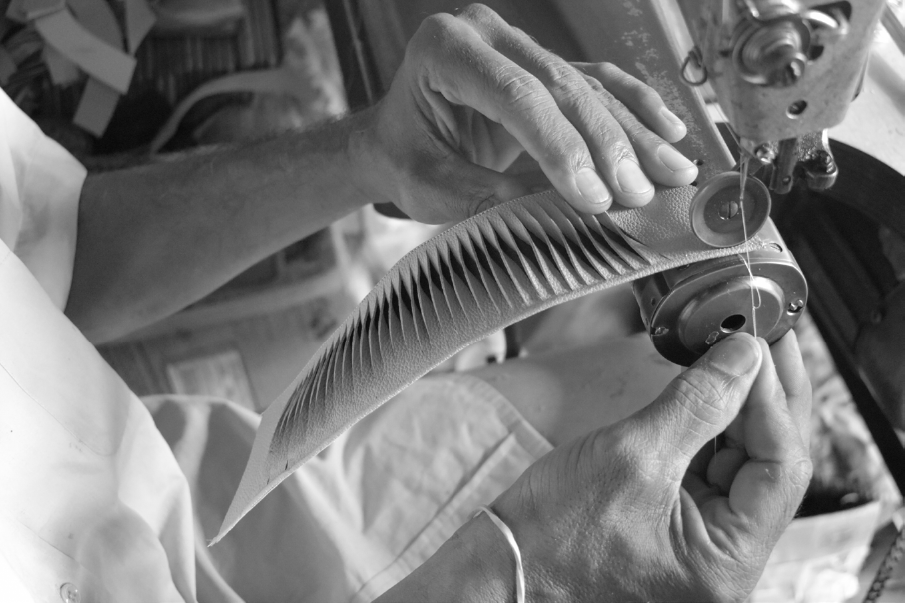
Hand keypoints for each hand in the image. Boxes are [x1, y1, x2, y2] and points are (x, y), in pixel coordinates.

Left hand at [351, 4, 697, 223]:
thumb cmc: (404, 157)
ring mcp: (518, 42)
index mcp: (445, 49)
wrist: (396, 136)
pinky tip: (669, 131)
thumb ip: (479, 193)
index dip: (560, 147)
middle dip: (607, 144)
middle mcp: (486, 33)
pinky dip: (633, 107)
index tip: (595, 198)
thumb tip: (548, 211)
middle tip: (643, 192)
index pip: (516, 96)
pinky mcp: (543, 62)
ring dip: (634, 131)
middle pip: (561, 86)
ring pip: (587, 84)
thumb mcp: (426, 183)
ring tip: (676, 171)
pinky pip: (597, 79)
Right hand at [491, 332, 811, 600]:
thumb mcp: (632, 456)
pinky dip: (709, 425)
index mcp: (725, 563)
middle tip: (761, 339)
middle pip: (768, 463)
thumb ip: (698, 403)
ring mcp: (701, 543)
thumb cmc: (550, 535)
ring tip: (732, 354)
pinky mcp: (676, 523)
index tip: (758, 346)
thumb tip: (744, 358)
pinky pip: (709, 467)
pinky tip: (705, 388)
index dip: (772, 399)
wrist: (501, 565)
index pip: (779, 469)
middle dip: (764, 397)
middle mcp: (724, 560)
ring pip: (741, 461)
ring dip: (737, 406)